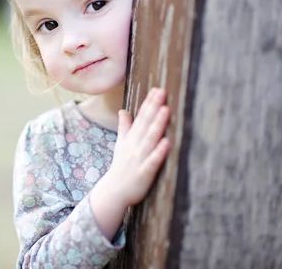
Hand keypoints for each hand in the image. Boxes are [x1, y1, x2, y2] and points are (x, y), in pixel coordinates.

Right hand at [107, 87, 170, 206]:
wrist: (114, 192)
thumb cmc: (121, 167)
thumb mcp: (121, 145)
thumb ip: (124, 127)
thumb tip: (123, 111)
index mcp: (130, 139)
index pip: (141, 118)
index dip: (149, 103)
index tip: (157, 89)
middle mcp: (134, 146)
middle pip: (145, 124)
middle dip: (153, 108)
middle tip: (162, 92)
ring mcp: (139, 159)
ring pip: (149, 139)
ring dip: (157, 125)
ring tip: (165, 110)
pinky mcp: (144, 173)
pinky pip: (152, 161)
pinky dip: (159, 152)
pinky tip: (167, 142)